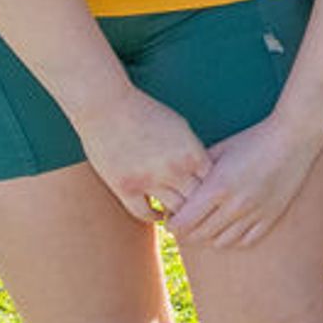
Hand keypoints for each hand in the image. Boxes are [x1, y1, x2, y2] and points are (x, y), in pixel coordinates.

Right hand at [76, 89, 209, 224]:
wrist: (106, 105)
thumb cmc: (145, 111)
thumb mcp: (180, 127)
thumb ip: (193, 151)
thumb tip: (206, 171)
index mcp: (191, 153)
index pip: (215, 185)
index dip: (216, 193)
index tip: (215, 197)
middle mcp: (174, 169)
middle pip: (198, 202)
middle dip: (202, 208)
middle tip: (203, 214)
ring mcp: (149, 180)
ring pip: (174, 211)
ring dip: (179, 215)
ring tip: (182, 217)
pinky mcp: (125, 188)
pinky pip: (144, 213)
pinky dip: (154, 217)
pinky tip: (158, 214)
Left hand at [166, 113, 322, 248]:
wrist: (294, 137)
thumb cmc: (253, 138)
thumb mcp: (219, 150)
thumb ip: (198, 171)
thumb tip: (178, 185)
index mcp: (218, 187)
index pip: (184, 223)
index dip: (173, 224)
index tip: (171, 219)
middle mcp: (236, 205)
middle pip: (199, 235)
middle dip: (187, 233)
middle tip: (184, 224)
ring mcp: (255, 213)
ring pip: (222, 242)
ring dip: (209, 237)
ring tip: (206, 226)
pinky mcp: (272, 216)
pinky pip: (246, 240)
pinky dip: (233, 239)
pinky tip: (228, 228)